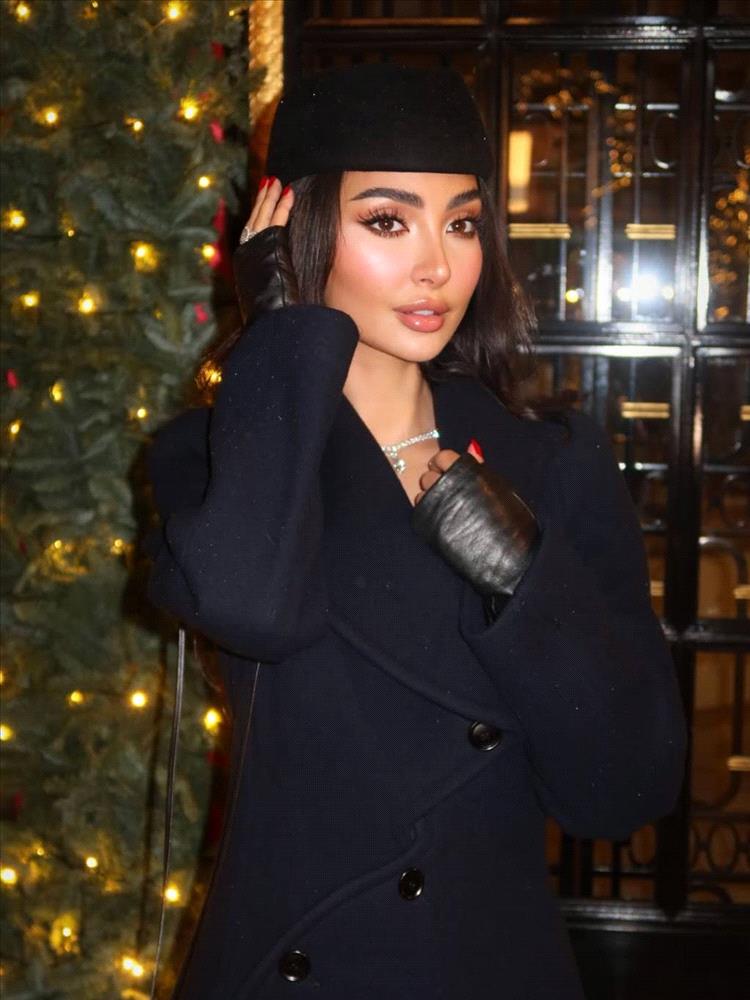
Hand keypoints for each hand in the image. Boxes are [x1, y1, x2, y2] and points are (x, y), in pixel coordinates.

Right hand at [232, 177, 298, 325]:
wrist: (270, 315)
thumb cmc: (270, 312)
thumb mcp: (265, 295)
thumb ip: (268, 281)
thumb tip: (277, 282)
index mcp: (244, 263)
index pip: (250, 233)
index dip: (257, 216)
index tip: (262, 203)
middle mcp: (246, 252)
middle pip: (254, 219)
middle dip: (261, 200)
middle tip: (269, 182)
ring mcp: (255, 246)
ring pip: (263, 216)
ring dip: (270, 197)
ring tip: (276, 181)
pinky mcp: (268, 244)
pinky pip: (276, 220)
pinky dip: (282, 206)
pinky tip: (288, 192)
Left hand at [410, 441, 538, 599]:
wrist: (508, 554)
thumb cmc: (511, 521)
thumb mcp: (501, 487)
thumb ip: (481, 468)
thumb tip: (471, 447)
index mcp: (469, 472)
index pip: (444, 456)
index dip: (444, 463)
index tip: (447, 470)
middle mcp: (450, 485)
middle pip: (429, 474)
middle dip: (435, 480)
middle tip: (444, 490)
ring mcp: (438, 504)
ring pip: (421, 492)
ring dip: (429, 497)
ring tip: (443, 507)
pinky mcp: (430, 523)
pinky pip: (419, 510)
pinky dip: (426, 512)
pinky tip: (439, 520)